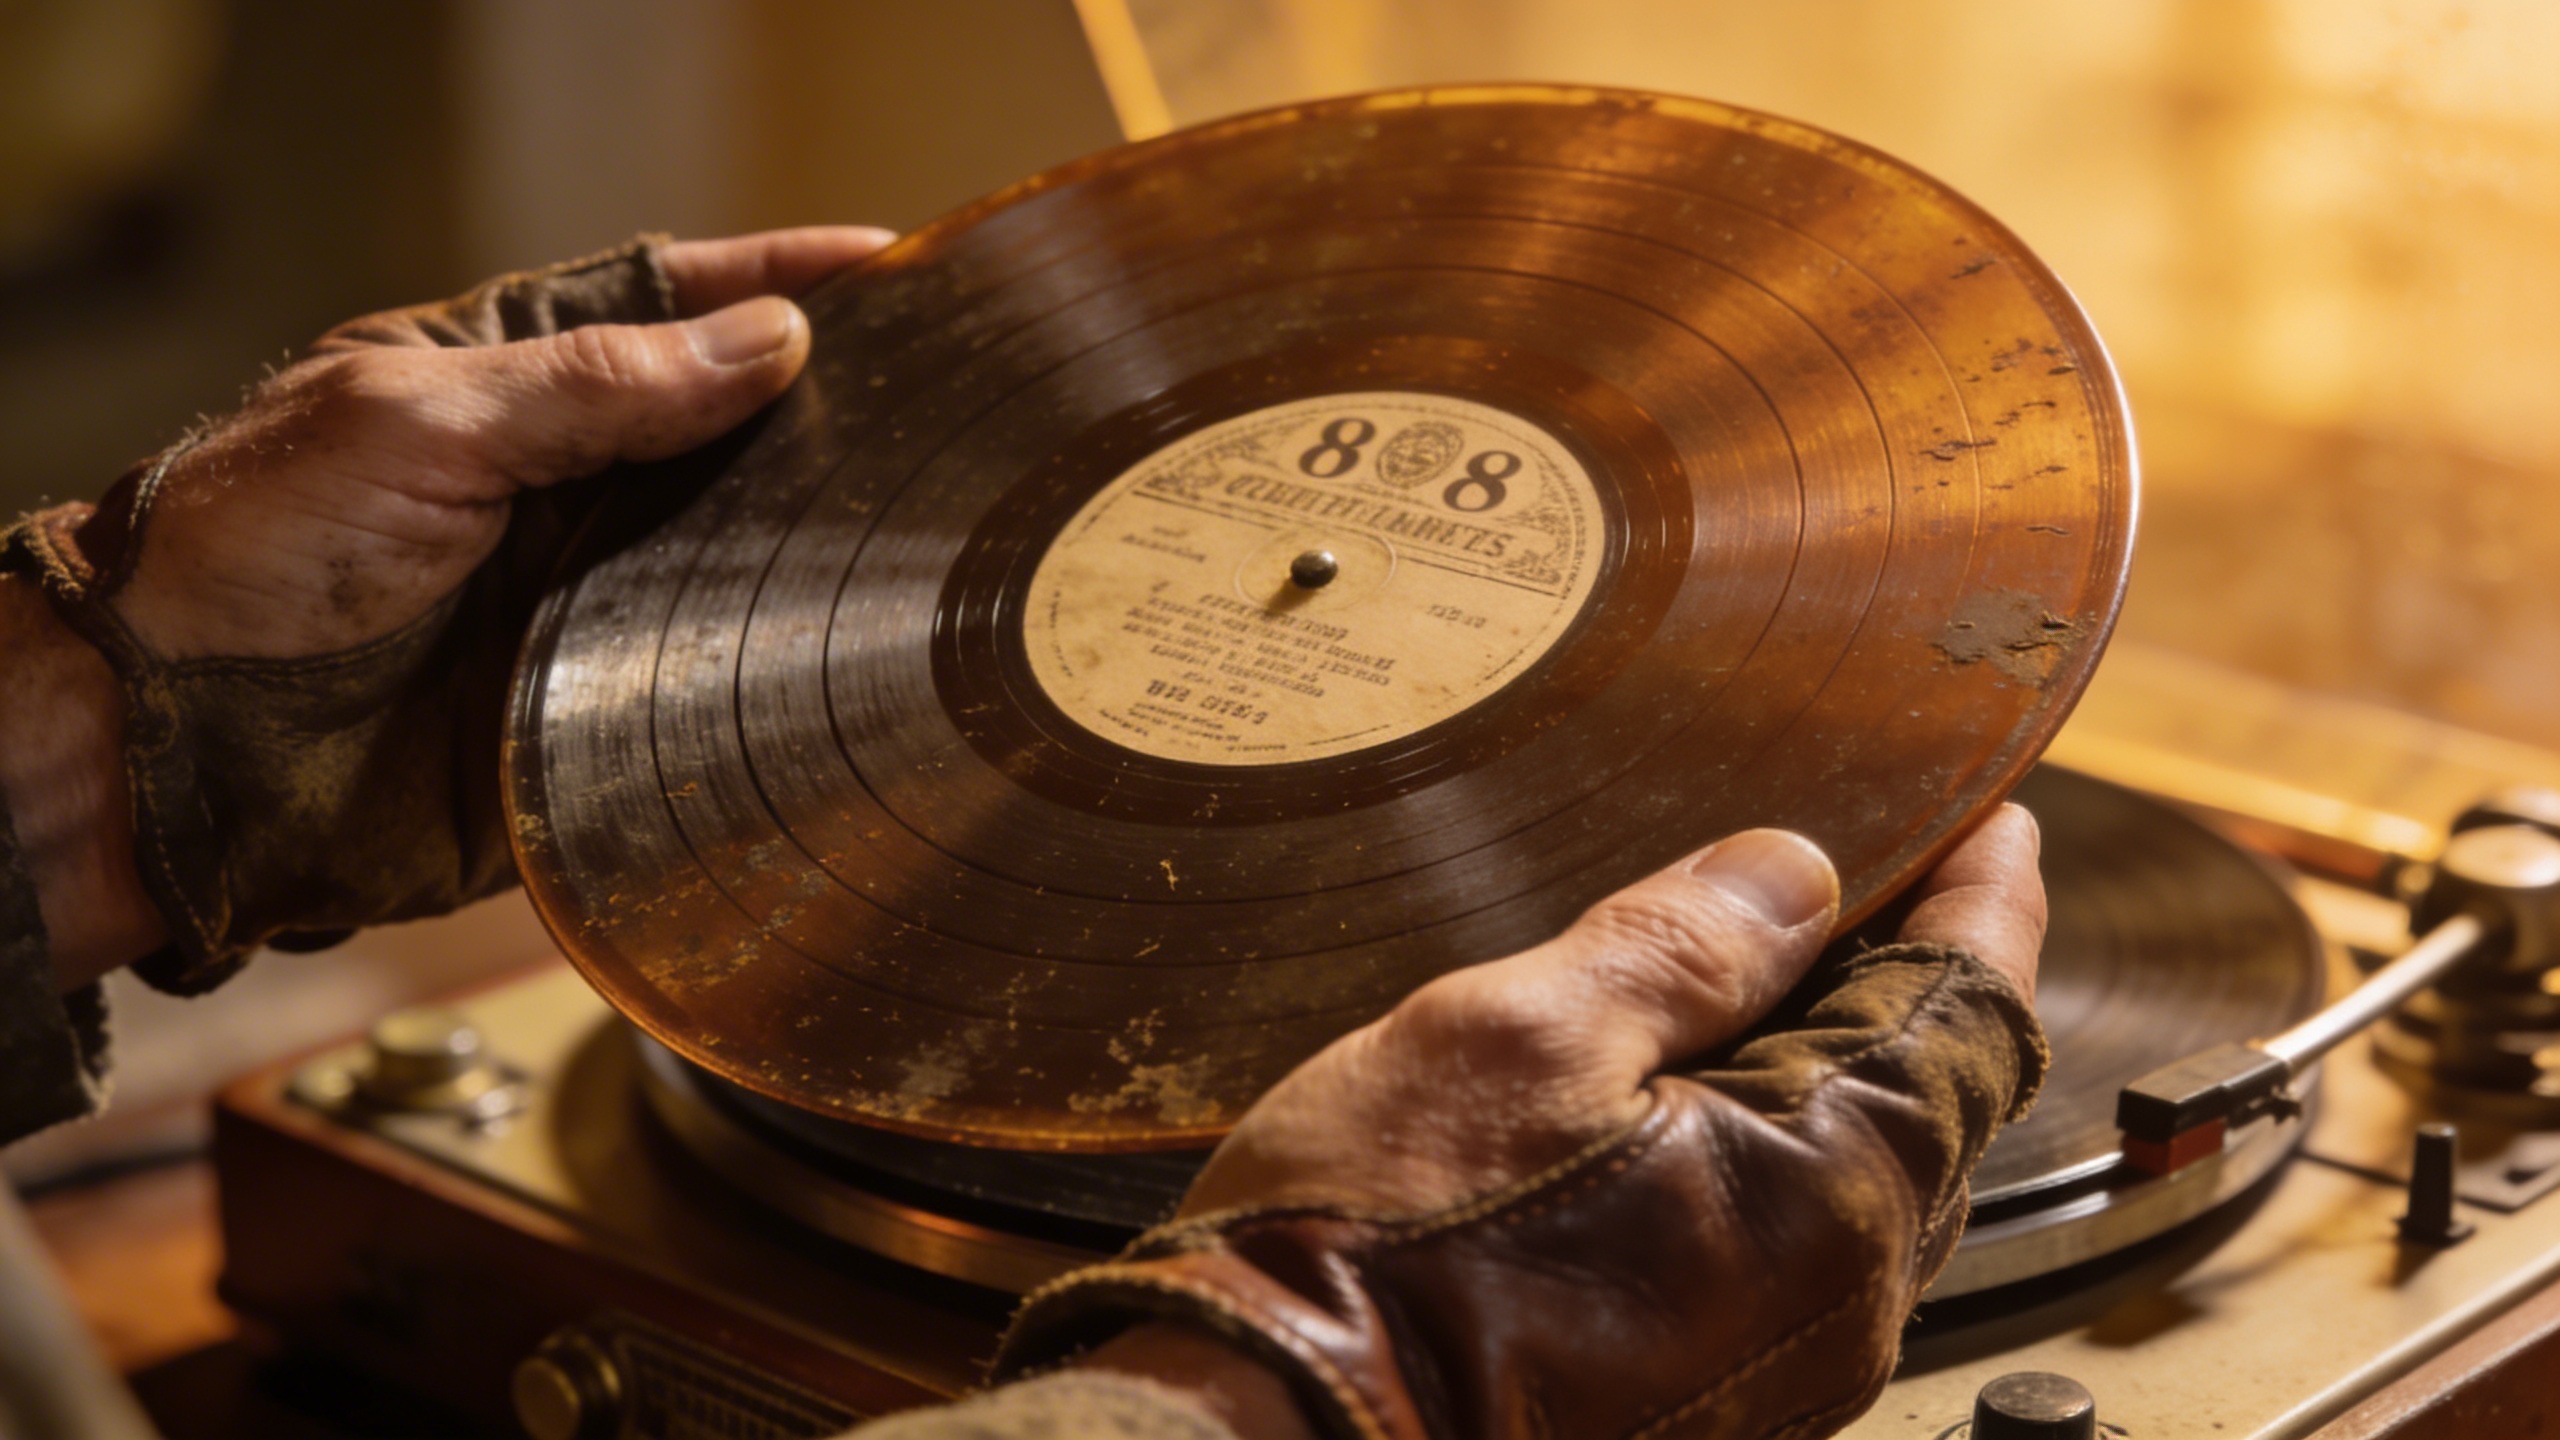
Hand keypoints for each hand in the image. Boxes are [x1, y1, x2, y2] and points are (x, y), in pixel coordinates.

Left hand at [102, 227, 890, 660]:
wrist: (178, 745)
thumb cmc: (256, 551)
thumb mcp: (420, 427)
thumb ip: (595, 388)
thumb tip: (771, 342)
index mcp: (516, 382)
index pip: (672, 308)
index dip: (779, 284)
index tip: (893, 268)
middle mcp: (569, 481)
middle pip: (733, 431)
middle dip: (832, 411)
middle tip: (944, 397)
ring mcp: (593, 593)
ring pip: (746, 553)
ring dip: (825, 538)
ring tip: (941, 514)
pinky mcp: (605, 704)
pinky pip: (721, 677)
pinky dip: (788, 664)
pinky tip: (867, 641)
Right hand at [1036, 808, 2047, 1439]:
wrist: (1262, 1436)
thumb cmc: (1376, 1254)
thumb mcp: (1521, 1039)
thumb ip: (1679, 949)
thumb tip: (1793, 875)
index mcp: (1832, 1197)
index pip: (1970, 1011)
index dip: (1982, 895)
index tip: (1987, 820)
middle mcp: (1839, 1302)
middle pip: (1928, 1096)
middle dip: (1901, 972)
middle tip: (1865, 865)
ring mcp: (1773, 1368)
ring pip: (1854, 1175)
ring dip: (1825, 1061)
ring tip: (1758, 964)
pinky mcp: (1699, 1402)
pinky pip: (1783, 1246)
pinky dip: (1764, 1148)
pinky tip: (1677, 1096)